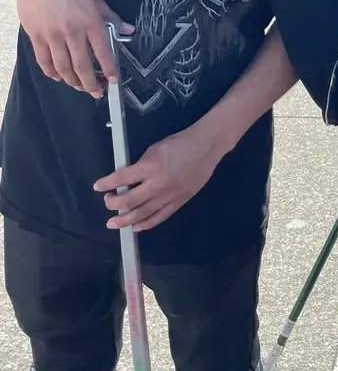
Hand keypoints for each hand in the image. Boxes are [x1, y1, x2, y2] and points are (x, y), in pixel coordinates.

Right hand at [13, 0, 132, 96]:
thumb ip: (112, 17)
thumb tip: (128, 31)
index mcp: (90, 21)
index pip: (102, 51)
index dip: (109, 69)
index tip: (113, 81)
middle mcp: (72, 31)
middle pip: (82, 65)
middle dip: (91, 83)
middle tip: (97, 92)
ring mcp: (52, 36)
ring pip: (63, 67)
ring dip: (73, 81)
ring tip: (81, 87)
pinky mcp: (36, 37)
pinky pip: (45, 62)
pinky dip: (52, 73)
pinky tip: (59, 77)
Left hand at [94, 127, 219, 231]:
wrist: (206, 146)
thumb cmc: (179, 143)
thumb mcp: (155, 149)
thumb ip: (141, 165)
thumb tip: (128, 179)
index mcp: (149, 166)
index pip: (121, 178)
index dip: (106, 183)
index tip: (98, 187)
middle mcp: (157, 184)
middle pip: (128, 201)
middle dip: (113, 204)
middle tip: (107, 202)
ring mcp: (168, 196)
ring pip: (142, 214)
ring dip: (124, 220)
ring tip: (113, 223)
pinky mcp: (179, 202)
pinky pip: (159, 217)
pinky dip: (146, 224)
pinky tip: (136, 227)